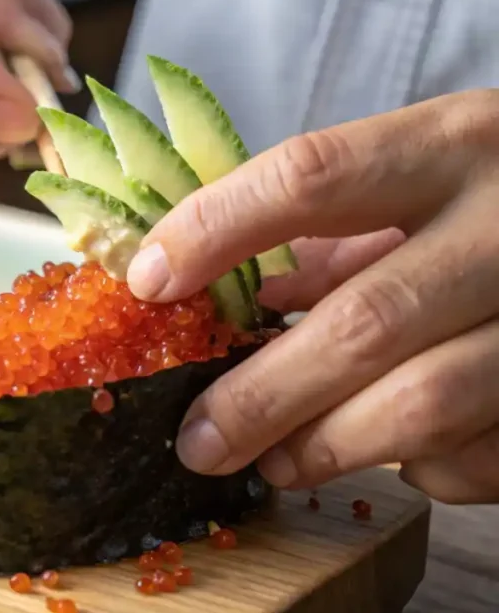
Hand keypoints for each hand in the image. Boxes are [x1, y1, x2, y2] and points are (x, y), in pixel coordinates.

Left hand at [126, 89, 498, 503]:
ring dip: (328, 446)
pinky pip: (483, 452)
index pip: (311, 177)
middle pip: (363, 320)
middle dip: (261, 396)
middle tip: (198, 440)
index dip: (216, 230)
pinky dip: (424, 466)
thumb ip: (326, 232)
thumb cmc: (494, 197)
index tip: (148, 280)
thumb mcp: (419, 178)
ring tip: (273, 463)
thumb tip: (217, 296)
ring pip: (426, 403)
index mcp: (453, 147)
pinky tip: (395, 450)